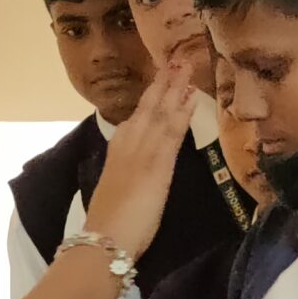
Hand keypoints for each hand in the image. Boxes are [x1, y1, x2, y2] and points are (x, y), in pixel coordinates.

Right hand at [83, 63, 195, 259]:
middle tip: (176, 60)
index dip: (149, 99)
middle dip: (163, 83)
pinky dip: (182, 112)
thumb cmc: (108, 225)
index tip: (160, 80)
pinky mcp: (158, 164)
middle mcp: (128, 145)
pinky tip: (192, 96)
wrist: (105, 239)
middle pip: (148, 108)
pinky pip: (172, 131)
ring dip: (175, 88)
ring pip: (161, 113)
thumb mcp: (116, 192)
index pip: (136, 120)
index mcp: (117, 152)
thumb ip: (127, 175)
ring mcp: (143, 152)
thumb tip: (135, 172)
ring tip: (186, 66)